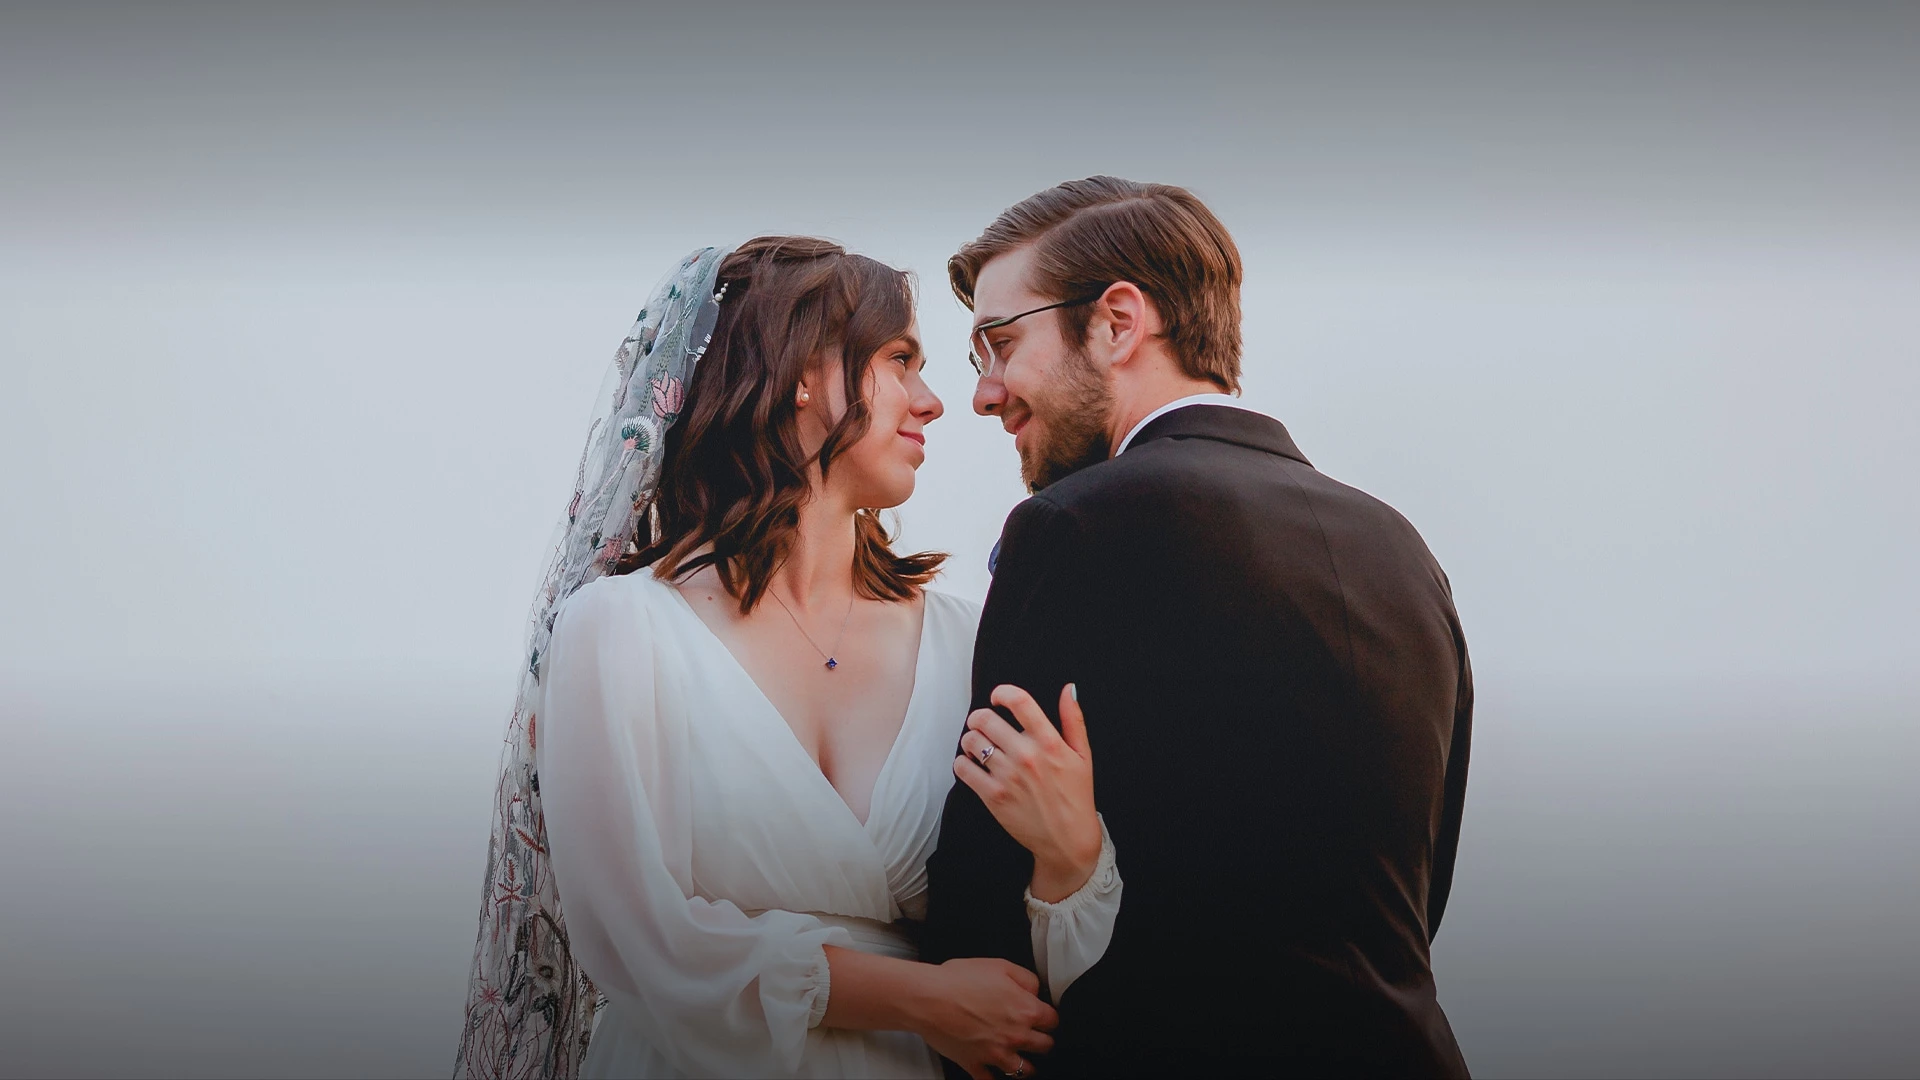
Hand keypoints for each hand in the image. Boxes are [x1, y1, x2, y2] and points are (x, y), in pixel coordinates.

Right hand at [915, 957, 1056, 1079]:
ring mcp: (996, 1054)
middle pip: (1045, 1047)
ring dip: (1026, 1065)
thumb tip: (1036, 990)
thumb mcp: (1000, 965)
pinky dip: (994, 1078)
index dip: (1049, 1018)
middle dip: (1043, 1041)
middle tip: (1036, 1038)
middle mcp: (1015, 1036)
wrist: (929, 998)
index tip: (1044, 1017)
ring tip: (1022, 1060)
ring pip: (1024, 1070)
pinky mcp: (975, 1064)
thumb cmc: (959, 980)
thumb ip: (1027, 979)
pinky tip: (995, 1074)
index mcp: (1025, 1010)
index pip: (1053, 1021)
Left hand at [954, 683, 1101, 902]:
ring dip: (970, 739)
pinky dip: (962, 762)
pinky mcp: (993, 797)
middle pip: (985, 719)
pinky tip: (972, 765)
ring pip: (971, 741)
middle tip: (983, 723)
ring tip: (978, 745)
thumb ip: (1073, 719)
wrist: (1068, 840)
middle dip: (980, 717)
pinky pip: (963, 768)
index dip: (1002, 693)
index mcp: (1050, 742)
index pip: (1019, 702)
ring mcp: (1008, 777)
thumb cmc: (1076, 796)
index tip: (998, 697)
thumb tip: (1068, 689)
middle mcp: (1026, 756)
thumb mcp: (1083, 755)